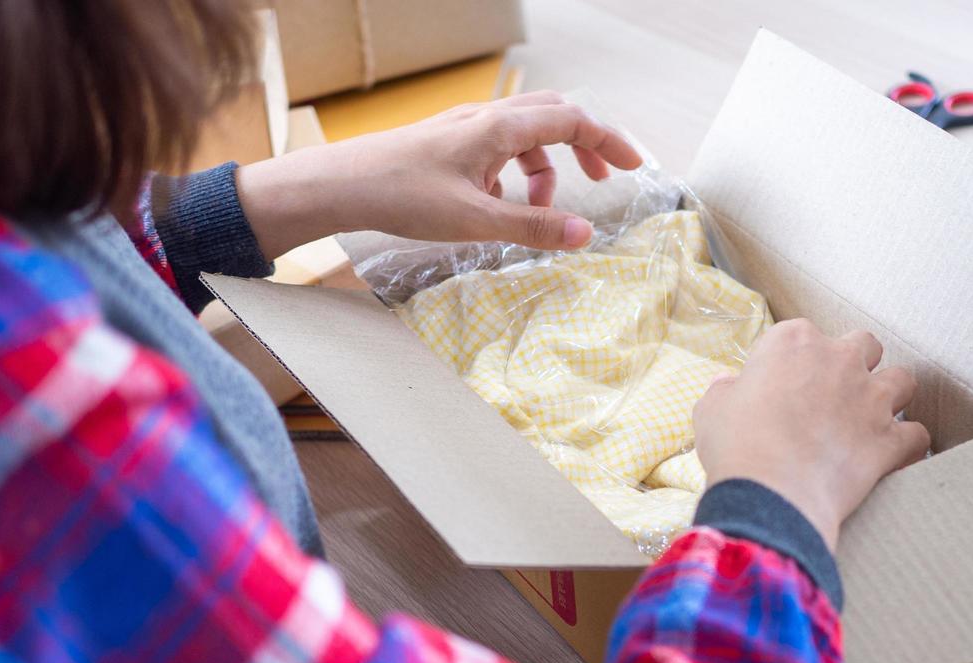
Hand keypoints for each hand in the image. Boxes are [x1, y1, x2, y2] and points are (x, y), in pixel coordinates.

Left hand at [235, 91, 642, 259]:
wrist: (340, 185)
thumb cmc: (401, 194)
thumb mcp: (476, 218)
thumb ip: (534, 226)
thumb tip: (586, 235)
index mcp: (500, 127)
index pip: (572, 121)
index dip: (608, 141)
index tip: (632, 166)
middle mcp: (486, 119)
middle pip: (553, 117)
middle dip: (583, 147)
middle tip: (601, 179)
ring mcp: (465, 130)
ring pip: (524, 136)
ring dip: (546, 169)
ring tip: (543, 209)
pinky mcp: (448, 146)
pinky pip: (497, 150)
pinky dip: (514, 174)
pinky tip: (499, 205)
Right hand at [693, 320, 930, 549]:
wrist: (770, 493)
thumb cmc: (735, 446)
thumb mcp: (712, 410)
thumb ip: (724, 390)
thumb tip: (727, 383)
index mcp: (793, 343)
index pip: (803, 335)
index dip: (796, 361)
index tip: (786, 384)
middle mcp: (840, 360)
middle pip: (865, 345)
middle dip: (857, 364)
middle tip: (837, 394)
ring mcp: (871, 398)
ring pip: (903, 380)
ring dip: (892, 397)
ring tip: (874, 419)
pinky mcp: (890, 439)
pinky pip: (917, 435)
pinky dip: (909, 447)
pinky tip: (895, 457)